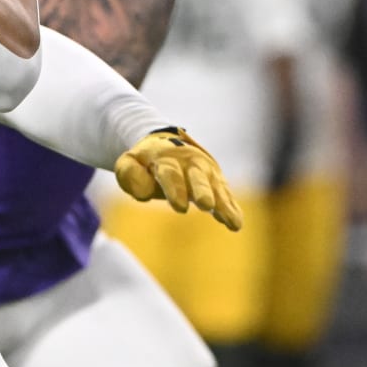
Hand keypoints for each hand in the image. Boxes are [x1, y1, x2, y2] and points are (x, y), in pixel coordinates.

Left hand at [114, 126, 243, 230]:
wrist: (166, 143)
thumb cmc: (145, 161)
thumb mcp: (129, 162)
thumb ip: (130, 175)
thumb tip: (144, 193)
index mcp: (165, 157)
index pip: (170, 173)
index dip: (175, 189)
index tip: (180, 208)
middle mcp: (189, 162)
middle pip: (197, 176)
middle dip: (202, 191)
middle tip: (206, 205)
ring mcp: (206, 170)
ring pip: (216, 187)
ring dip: (224, 204)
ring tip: (232, 222)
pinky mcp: (216, 180)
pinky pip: (225, 194)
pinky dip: (231, 208)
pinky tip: (236, 223)